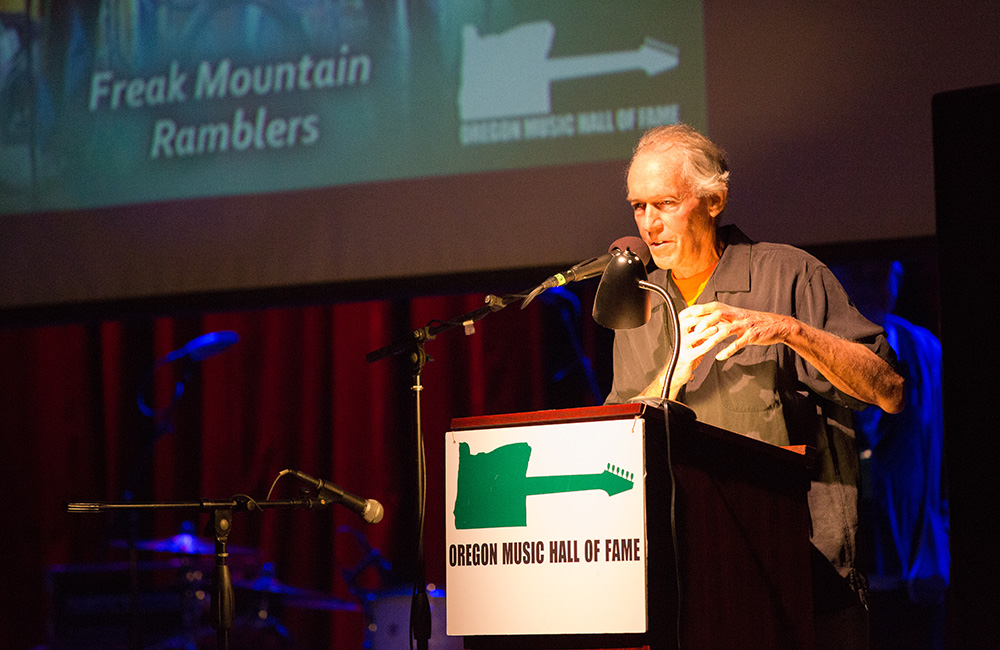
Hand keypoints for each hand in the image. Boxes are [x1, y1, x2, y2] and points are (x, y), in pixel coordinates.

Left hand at [679, 301, 793, 361]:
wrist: (778, 325)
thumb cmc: (755, 322)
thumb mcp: (738, 316)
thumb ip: (723, 317)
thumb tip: (705, 320)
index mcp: (733, 311)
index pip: (713, 306)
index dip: (700, 309)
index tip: (687, 314)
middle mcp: (738, 316)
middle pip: (719, 314)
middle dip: (705, 321)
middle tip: (694, 330)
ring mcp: (745, 326)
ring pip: (727, 329)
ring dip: (714, 337)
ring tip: (704, 345)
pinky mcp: (752, 336)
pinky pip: (738, 343)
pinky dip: (728, 350)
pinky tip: (719, 357)